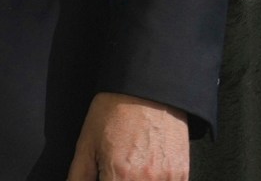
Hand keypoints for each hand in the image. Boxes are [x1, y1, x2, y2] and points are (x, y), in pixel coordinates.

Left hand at [64, 93, 188, 180]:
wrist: (147, 89)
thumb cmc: (115, 111)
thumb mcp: (87, 143)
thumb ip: (79, 176)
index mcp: (120, 176)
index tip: (103, 177)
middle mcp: (146, 180)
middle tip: (113, 171)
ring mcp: (167, 178)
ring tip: (129, 167)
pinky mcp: (181, 174)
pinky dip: (153, 180)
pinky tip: (145, 168)